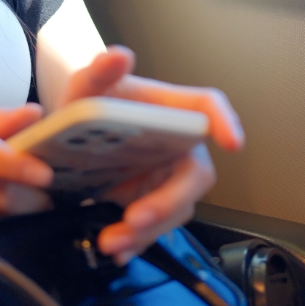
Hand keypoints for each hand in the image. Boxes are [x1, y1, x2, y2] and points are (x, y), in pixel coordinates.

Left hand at [58, 46, 243, 262]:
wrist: (73, 137)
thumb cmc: (92, 102)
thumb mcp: (86, 87)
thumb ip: (98, 71)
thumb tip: (118, 55)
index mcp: (169, 109)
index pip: (206, 108)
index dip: (224, 121)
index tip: (232, 142)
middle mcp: (177, 145)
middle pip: (195, 175)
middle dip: (169, 200)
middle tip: (136, 217)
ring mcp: (167, 177)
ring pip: (176, 209)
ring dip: (148, 230)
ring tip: (112, 241)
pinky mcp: (154, 203)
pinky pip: (158, 228)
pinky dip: (138, 242)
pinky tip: (117, 250)